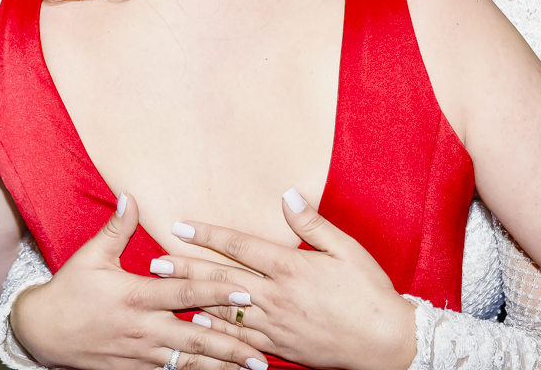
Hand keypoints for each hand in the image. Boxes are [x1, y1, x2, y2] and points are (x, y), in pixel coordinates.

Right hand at [11, 193, 267, 369]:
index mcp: (136, 296)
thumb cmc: (68, 290)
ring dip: (221, 367)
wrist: (39, 333)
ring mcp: (139, 354)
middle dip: (230, 344)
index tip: (247, 292)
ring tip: (252, 368)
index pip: (184, 293)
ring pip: (187, 363)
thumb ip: (116, 229)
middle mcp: (142, 328)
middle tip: (262, 351)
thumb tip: (132, 196)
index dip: (216, 292)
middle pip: (194, 337)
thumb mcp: (90, 256)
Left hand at [165, 188, 416, 369]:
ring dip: (191, 299)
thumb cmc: (369, 292)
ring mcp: (275, 325)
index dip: (208, 235)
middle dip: (185, 269)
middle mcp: (276, 297)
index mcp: (291, 269)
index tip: (181, 226)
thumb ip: (312, 224)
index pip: (240, 247)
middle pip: (221, 280)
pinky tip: (196, 325)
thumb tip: (288, 194)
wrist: (385, 343)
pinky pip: (239, 339)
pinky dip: (215, 331)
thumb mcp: (346, 249)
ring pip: (224, 310)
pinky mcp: (279, 346)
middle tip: (154, 262)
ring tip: (164, 291)